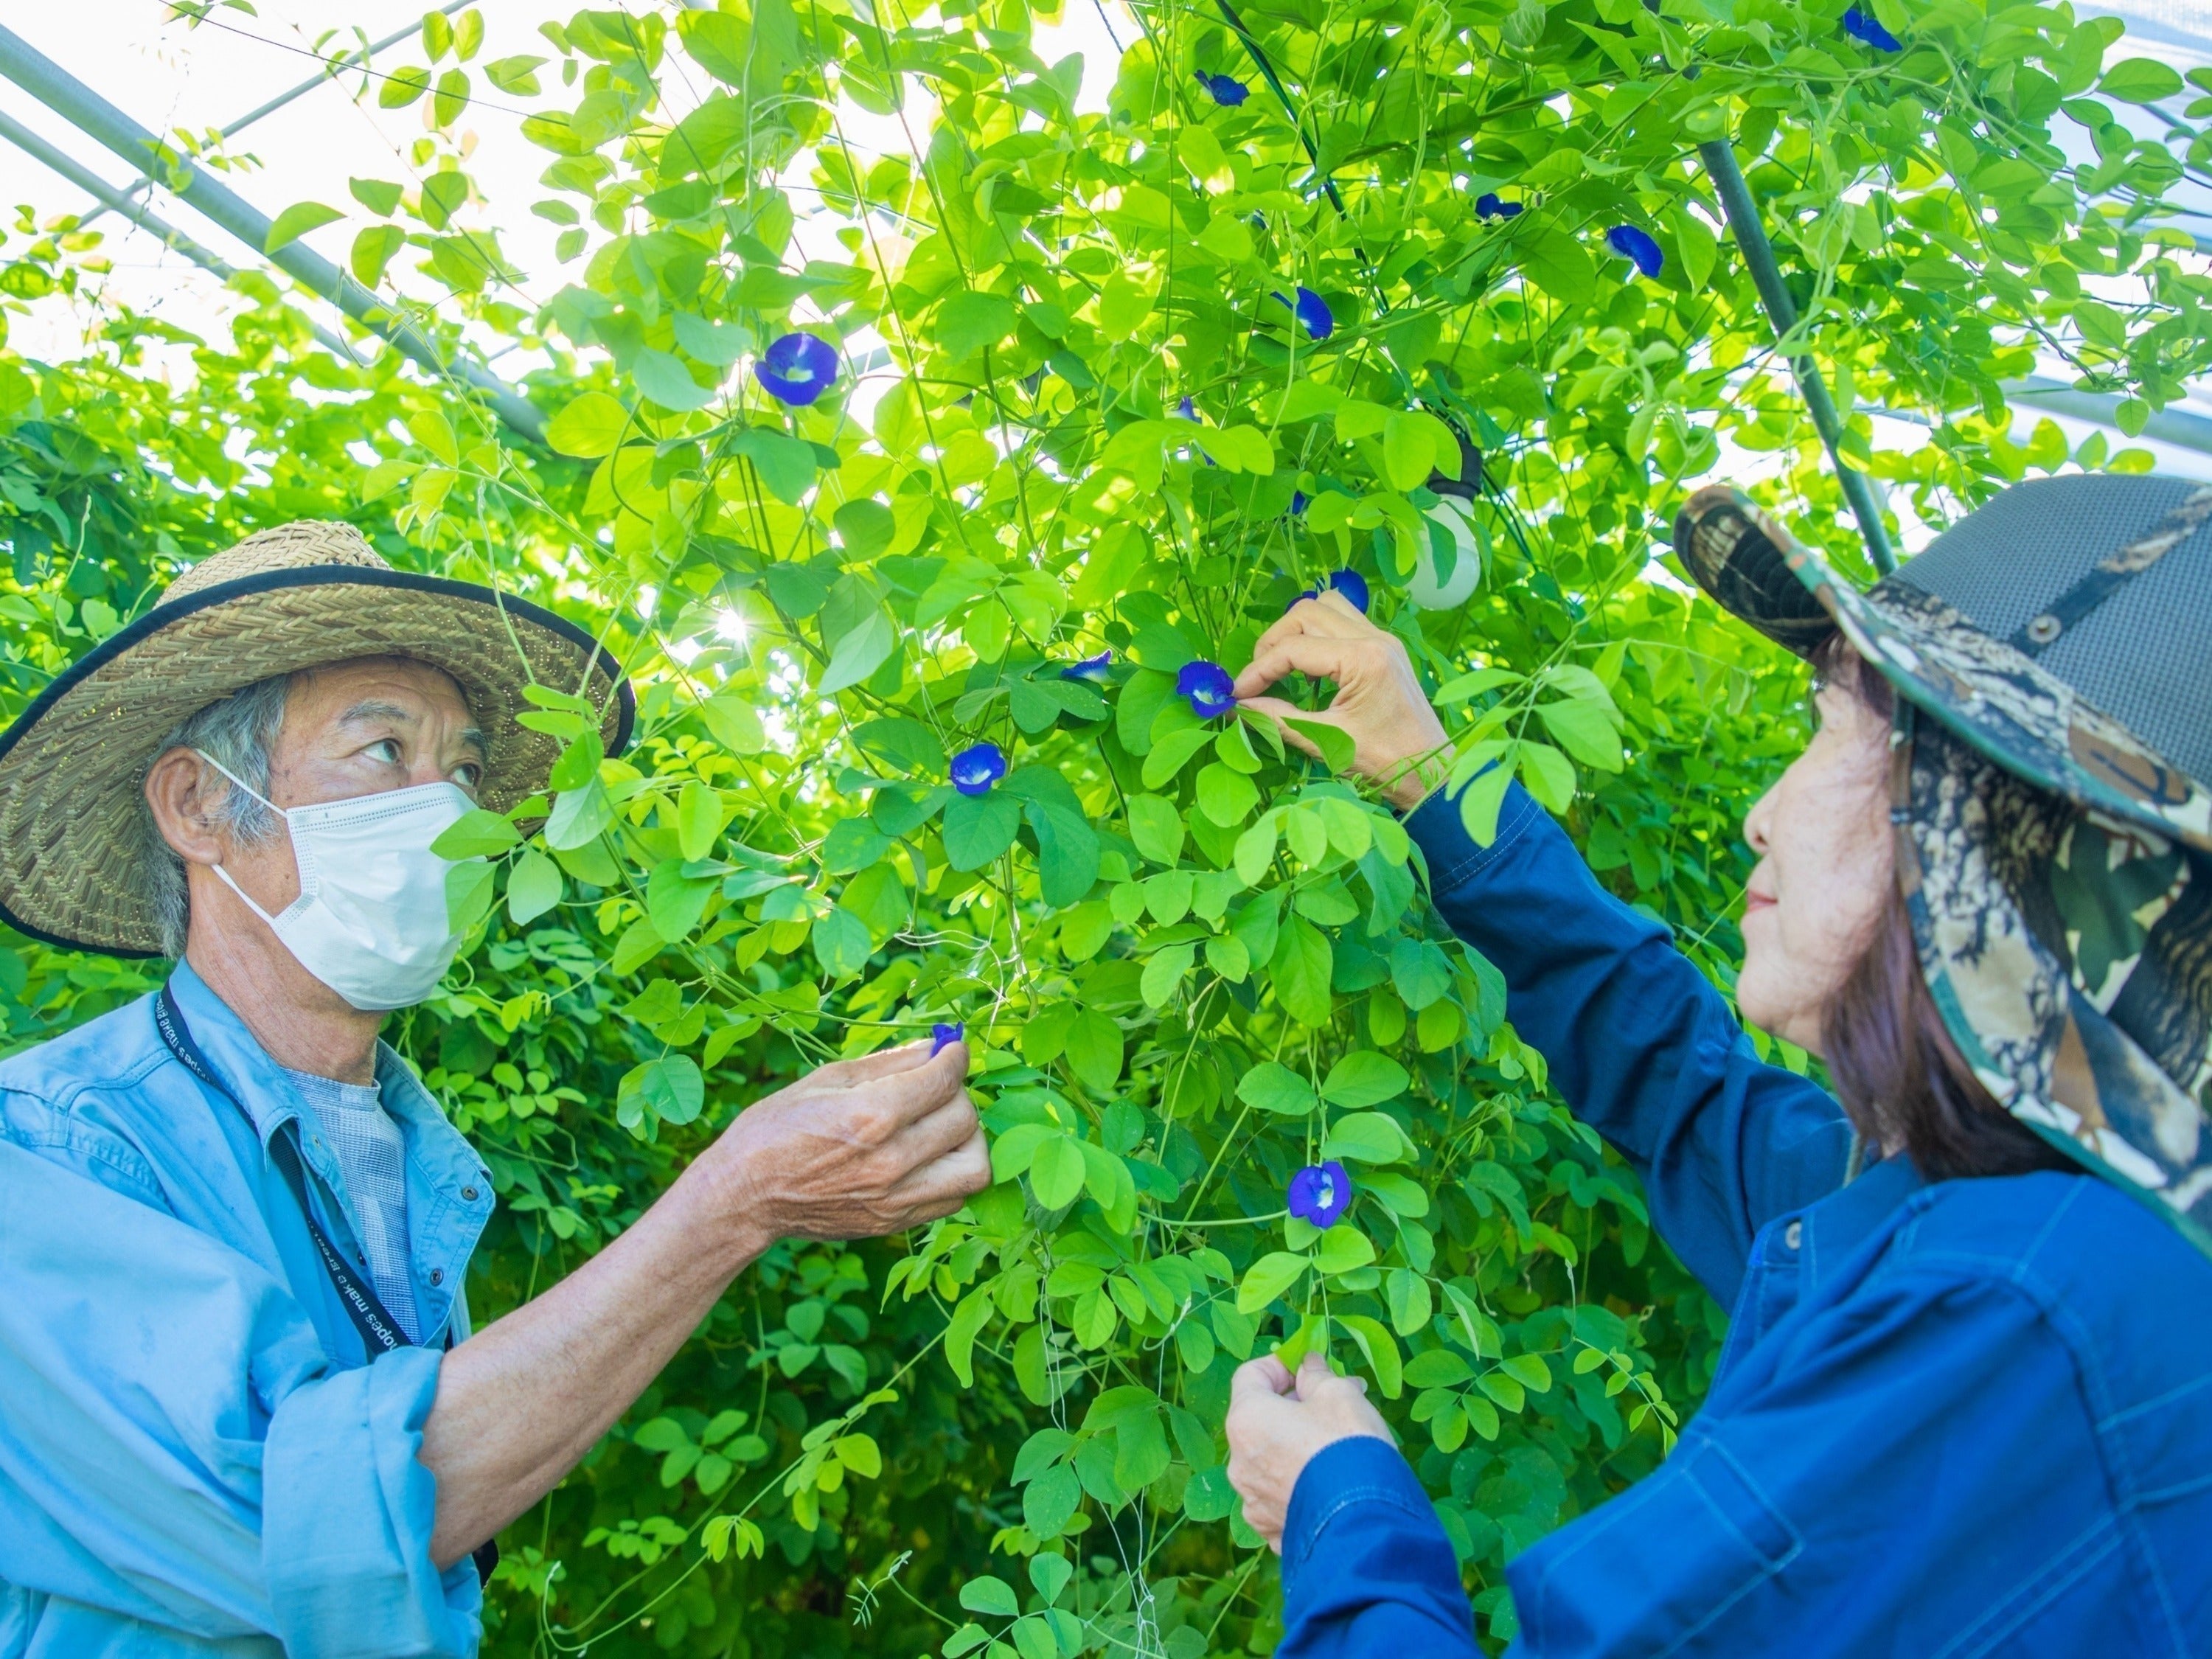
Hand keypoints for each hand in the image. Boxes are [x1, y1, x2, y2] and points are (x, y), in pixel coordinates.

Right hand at [695, 1039, 989, 1247]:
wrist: (745, 1197)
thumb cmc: (774, 1130)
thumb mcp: (826, 1080)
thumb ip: (887, 1063)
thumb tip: (932, 1047)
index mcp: (872, 1115)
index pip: (944, 1079)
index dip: (955, 1057)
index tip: (951, 1050)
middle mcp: (892, 1160)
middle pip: (964, 1118)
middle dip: (957, 1093)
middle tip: (937, 1086)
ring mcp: (897, 1199)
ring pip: (976, 1167)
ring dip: (968, 1139)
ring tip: (944, 1126)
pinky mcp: (895, 1223)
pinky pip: (955, 1199)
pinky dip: (955, 1173)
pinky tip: (931, 1157)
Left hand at [1225, 1352, 1394, 1552]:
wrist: (1365, 1523)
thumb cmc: (1346, 1446)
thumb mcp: (1339, 1394)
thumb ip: (1316, 1375)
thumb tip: (1308, 1366)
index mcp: (1246, 1420)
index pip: (1249, 1375)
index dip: (1279, 1365)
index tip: (1308, 1367)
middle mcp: (1239, 1462)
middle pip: (1260, 1419)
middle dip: (1295, 1405)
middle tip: (1334, 1400)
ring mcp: (1253, 1501)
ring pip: (1271, 1460)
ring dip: (1297, 1444)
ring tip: (1338, 1441)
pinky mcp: (1272, 1530)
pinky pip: (1281, 1495)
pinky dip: (1300, 1482)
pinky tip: (1330, 1480)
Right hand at [1233, 593, 1450, 809]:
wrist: (1434, 774)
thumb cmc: (1386, 763)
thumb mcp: (1326, 742)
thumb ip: (1277, 718)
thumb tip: (1237, 706)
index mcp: (1363, 660)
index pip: (1294, 648)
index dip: (1258, 670)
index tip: (1237, 695)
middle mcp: (1375, 639)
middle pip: (1307, 612)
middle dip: (1274, 642)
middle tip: (1258, 678)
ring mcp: (1383, 640)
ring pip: (1327, 607)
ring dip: (1297, 630)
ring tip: (1282, 665)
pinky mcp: (1386, 648)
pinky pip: (1344, 622)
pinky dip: (1319, 636)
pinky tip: (1310, 669)